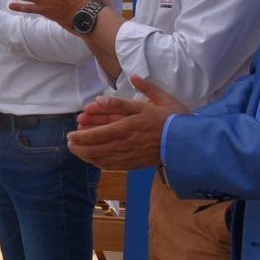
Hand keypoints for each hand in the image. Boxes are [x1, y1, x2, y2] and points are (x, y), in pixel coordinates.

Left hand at [68, 77, 188, 168]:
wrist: (188, 142)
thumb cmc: (172, 119)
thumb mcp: (153, 100)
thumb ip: (128, 98)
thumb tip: (107, 93)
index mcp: (128, 126)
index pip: (97, 134)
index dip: (81, 136)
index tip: (70, 134)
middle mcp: (126, 143)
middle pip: (95, 148)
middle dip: (79, 146)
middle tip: (70, 142)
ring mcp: (130, 155)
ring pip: (102, 159)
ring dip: (86, 155)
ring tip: (77, 151)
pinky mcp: (136, 163)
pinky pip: (113, 166)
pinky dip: (100, 163)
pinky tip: (93, 160)